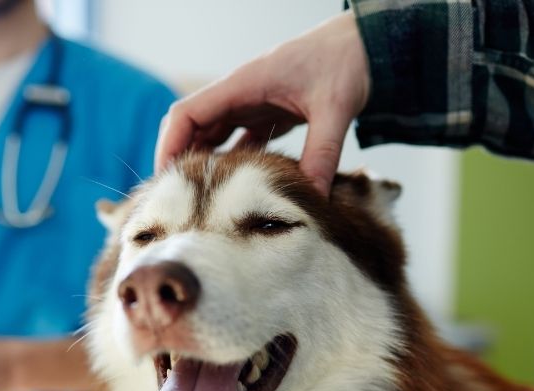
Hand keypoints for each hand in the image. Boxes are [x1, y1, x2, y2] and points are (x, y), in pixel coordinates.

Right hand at [155, 11, 369, 195]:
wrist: (367, 45)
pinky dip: (230, 163)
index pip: (187, 113)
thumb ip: (322, 154)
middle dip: (179, 160)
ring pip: (211, 135)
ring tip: (200, 202)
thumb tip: (314, 198)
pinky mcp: (266, 113)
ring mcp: (251, 102)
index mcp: (244, 83)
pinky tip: (232, 191)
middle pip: (191, 127)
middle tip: (179, 200)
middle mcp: (240, 92)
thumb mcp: (335, 109)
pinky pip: (237, 140)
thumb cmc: (347, 62)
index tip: (166, 180)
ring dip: (203, 164)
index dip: (169, 146)